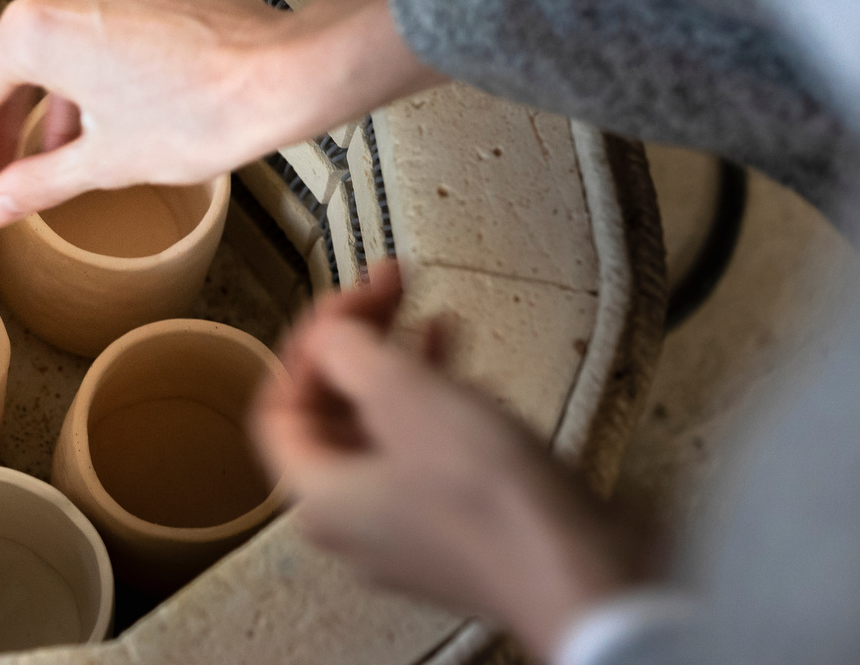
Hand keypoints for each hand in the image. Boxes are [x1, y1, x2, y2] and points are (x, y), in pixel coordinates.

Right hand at [0, 0, 441, 226]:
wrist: (284, 73)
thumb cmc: (198, 114)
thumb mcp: (104, 162)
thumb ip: (35, 183)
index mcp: (35, 30)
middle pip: (14, 64)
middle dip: (8, 127)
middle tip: (3, 177)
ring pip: (61, 44)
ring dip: (54, 101)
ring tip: (62, 157)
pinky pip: (104, 26)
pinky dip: (97, 70)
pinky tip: (113, 112)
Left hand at [254, 263, 652, 657]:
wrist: (579, 570)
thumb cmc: (489, 499)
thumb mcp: (401, 394)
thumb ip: (348, 350)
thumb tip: (332, 332)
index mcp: (319, 496)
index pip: (279, 405)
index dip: (308, 343)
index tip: (350, 300)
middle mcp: (353, 521)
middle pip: (331, 412)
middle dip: (357, 342)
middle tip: (388, 290)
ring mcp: (407, 529)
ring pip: (383, 428)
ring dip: (400, 364)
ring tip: (427, 316)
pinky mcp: (460, 526)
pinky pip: (429, 452)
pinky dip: (438, 401)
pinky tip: (466, 369)